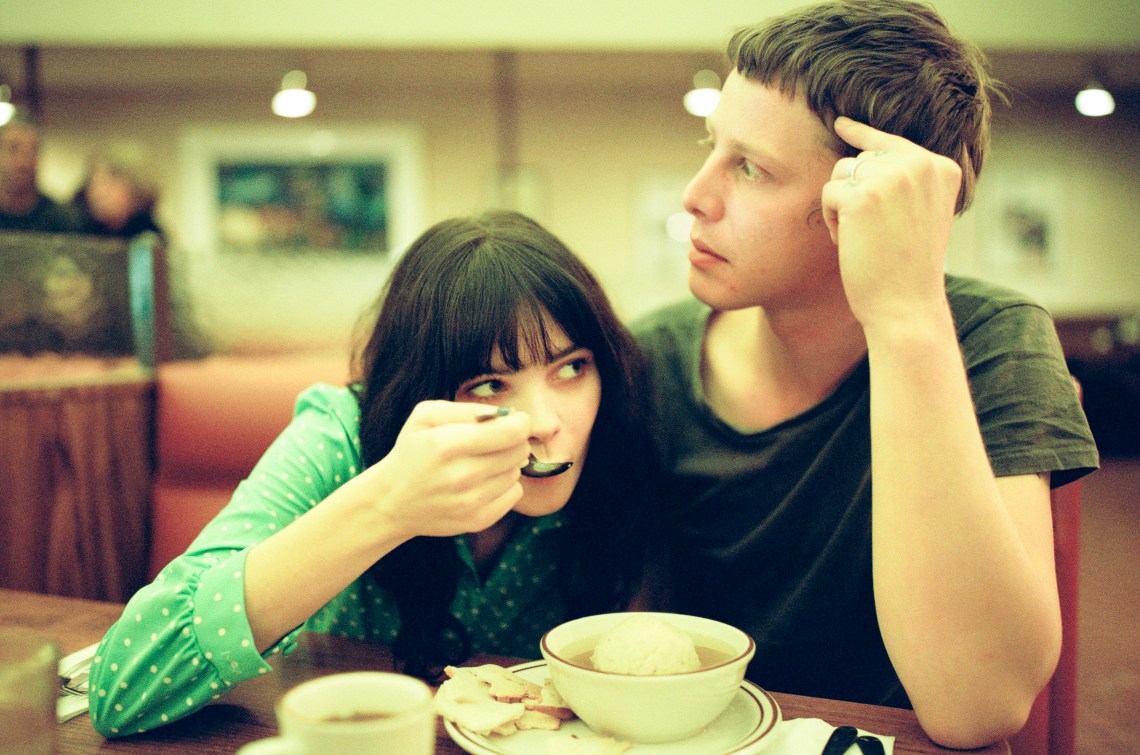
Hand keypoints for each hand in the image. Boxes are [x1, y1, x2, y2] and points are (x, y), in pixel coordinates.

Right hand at [356, 401, 531, 538]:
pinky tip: (482, 482)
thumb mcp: (426, 416)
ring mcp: (470, 502)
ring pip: (516, 471)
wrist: (392, 501)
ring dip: (506, 463)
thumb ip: (467, 409)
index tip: (514, 420)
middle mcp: (461, 476)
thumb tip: (507, 415)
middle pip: (519, 451)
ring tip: (481, 462)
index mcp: (448, 444)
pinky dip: (504, 485)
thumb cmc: (412, 451)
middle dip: (514, 440)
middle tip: (496, 440)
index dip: (520, 422)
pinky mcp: (477, 520)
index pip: (511, 432)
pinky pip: (514, 493)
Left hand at [821, 117, 961, 333]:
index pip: (892, 141)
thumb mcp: (922, 213)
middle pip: (862, 157)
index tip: (841, 123)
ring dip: (841, 205)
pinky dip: (831, 220)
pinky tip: (852, 242)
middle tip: (872, 231)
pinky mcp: (862, 195)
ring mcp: (892, 177)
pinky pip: (829, 192)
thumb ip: (906, 182)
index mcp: (941, 168)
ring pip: (841, 172)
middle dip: (854, 192)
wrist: (906, 303)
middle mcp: (920, 165)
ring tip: (863, 237)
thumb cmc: (908, 267)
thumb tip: (864, 153)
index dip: (862, 133)